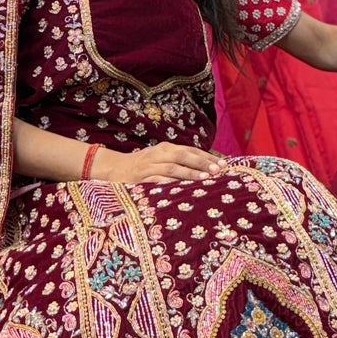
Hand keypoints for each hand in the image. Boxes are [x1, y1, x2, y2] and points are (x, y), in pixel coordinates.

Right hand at [93, 142, 229, 185]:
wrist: (113, 168)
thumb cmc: (142, 165)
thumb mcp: (160, 159)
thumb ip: (179, 161)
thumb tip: (206, 168)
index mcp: (165, 148)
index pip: (190, 150)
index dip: (206, 156)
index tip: (223, 164)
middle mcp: (158, 155)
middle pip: (184, 156)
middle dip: (202, 163)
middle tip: (218, 170)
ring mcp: (148, 166)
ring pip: (172, 168)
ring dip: (190, 173)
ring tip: (205, 178)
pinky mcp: (140, 179)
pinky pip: (157, 181)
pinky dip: (170, 184)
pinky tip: (181, 189)